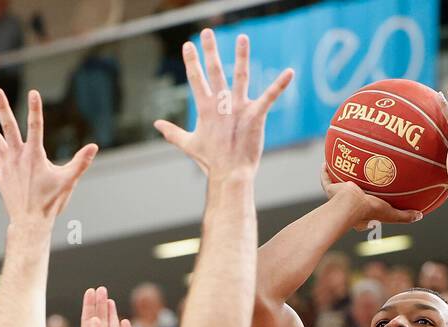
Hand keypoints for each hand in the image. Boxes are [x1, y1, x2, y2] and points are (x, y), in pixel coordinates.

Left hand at [0, 88, 97, 225]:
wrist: (30, 222)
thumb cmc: (51, 202)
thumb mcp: (69, 181)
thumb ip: (81, 162)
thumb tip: (94, 146)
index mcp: (35, 155)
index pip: (36, 126)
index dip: (35, 108)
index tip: (34, 92)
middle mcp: (18, 156)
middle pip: (8, 126)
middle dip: (2, 107)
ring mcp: (6, 165)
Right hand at [153, 29, 293, 178]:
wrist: (230, 174)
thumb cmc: (210, 161)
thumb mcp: (188, 144)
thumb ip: (172, 132)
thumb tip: (157, 124)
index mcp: (205, 109)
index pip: (196, 79)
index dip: (192, 61)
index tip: (188, 44)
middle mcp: (221, 104)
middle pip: (214, 71)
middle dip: (210, 50)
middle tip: (207, 31)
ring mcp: (238, 108)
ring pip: (240, 76)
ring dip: (242, 56)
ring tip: (242, 37)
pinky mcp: (255, 115)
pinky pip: (269, 96)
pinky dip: (280, 84)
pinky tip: (290, 72)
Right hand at [321, 168, 421, 230]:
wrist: (349, 204)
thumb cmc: (369, 210)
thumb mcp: (390, 214)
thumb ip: (405, 215)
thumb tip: (420, 216)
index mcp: (360, 215)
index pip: (366, 212)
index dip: (371, 207)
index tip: (376, 200)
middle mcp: (347, 206)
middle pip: (352, 197)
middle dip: (355, 190)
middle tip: (362, 179)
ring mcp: (337, 198)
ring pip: (338, 186)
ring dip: (341, 177)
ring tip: (346, 165)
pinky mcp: (330, 189)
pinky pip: (326, 178)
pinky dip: (325, 170)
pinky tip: (327, 160)